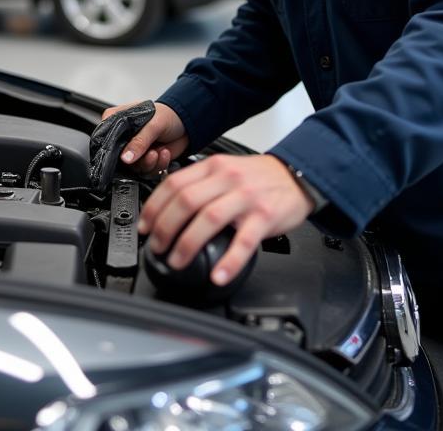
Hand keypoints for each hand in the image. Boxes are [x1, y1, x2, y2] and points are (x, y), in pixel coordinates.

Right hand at [100, 100, 188, 173]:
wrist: (188, 123)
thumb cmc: (169, 114)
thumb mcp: (153, 124)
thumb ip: (139, 141)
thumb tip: (125, 158)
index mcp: (117, 120)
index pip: (105, 138)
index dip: (112, 150)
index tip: (124, 156)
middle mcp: (123, 137)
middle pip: (118, 158)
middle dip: (137, 159)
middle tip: (150, 153)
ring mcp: (134, 150)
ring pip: (133, 167)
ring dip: (149, 163)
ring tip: (159, 152)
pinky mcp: (146, 161)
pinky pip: (147, 171)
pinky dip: (158, 165)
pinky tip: (164, 153)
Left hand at [138, 154, 314, 285]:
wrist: (297, 175)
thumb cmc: (259, 178)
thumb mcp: (226, 170)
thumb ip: (201, 183)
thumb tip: (169, 208)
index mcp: (213, 167)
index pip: (174, 184)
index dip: (154, 207)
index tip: (145, 226)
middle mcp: (227, 179)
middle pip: (186, 201)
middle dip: (164, 228)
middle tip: (157, 247)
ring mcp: (247, 197)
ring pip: (208, 219)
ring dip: (187, 244)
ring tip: (176, 261)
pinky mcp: (265, 216)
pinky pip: (244, 241)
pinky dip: (229, 261)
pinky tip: (218, 274)